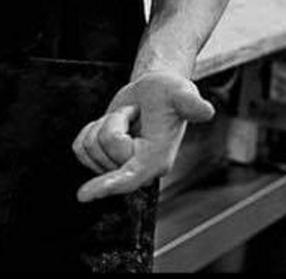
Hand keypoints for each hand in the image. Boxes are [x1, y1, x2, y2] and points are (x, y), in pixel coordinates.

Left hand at [71, 70, 214, 202]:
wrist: (155, 92)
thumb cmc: (170, 93)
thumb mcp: (181, 93)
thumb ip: (191, 103)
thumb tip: (206, 110)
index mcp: (156, 160)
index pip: (129, 178)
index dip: (109, 185)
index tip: (86, 194)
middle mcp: (136, 169)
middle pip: (104, 150)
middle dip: (115, 122)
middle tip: (136, 112)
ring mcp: (117, 167)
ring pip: (90, 149)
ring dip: (104, 123)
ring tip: (126, 118)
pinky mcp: (101, 159)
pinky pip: (80, 148)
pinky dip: (90, 129)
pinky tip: (111, 124)